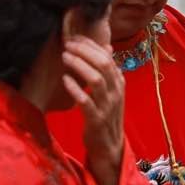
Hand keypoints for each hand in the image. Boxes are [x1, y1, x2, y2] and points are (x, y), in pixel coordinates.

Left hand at [64, 31, 127, 184]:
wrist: (109, 147)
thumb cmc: (106, 116)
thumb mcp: (111, 91)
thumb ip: (108, 69)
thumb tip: (106, 46)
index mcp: (119, 83)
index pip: (107, 57)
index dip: (91, 45)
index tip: (74, 37)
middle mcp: (116, 92)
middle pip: (103, 64)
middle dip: (84, 51)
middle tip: (67, 44)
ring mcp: (107, 106)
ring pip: (96, 80)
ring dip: (79, 65)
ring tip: (65, 57)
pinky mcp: (96, 120)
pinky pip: (86, 102)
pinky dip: (76, 89)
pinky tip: (65, 80)